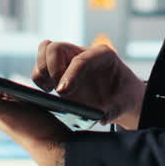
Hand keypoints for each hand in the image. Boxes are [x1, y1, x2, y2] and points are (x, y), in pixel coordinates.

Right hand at [32, 40, 146, 129]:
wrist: (119, 95)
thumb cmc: (123, 97)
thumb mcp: (125, 104)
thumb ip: (115, 111)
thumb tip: (101, 117)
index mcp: (103, 55)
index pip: (81, 59)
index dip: (70, 75)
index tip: (62, 93)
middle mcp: (82, 52)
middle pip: (55, 48)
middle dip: (52, 70)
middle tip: (59, 92)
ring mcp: (69, 59)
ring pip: (44, 51)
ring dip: (41, 71)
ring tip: (49, 90)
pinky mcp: (58, 68)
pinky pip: (41, 65)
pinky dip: (39, 77)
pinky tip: (48, 92)